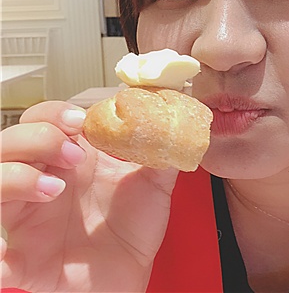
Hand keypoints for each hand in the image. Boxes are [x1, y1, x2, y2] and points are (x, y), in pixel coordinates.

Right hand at [1, 101, 178, 291]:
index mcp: (73, 159)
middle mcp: (45, 180)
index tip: (79, 121)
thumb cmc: (135, 228)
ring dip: (15, 177)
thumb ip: (160, 153)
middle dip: (38, 138)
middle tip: (73, 155)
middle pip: (13, 141)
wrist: (131, 276)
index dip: (54, 114)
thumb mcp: (154, 184)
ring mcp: (28, 216)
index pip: (45, 119)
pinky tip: (9, 251)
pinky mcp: (20, 257)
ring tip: (54, 189)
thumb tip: (171, 124)